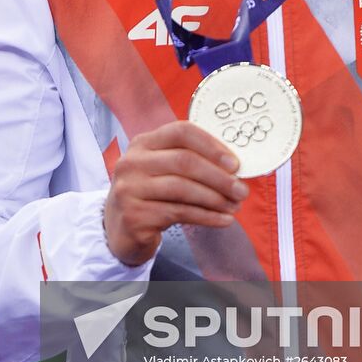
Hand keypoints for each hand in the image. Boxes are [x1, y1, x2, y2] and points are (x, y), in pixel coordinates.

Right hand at [103, 120, 248, 265]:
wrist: (120, 230)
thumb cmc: (151, 195)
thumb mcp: (162, 170)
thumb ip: (189, 161)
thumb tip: (235, 167)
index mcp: (143, 143)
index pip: (181, 132)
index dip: (211, 145)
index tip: (235, 163)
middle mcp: (132, 162)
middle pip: (184, 161)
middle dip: (219, 177)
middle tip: (241, 190)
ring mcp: (130, 189)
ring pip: (182, 189)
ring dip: (215, 199)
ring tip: (235, 206)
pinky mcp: (134, 216)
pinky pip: (179, 213)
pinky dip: (206, 216)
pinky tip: (223, 220)